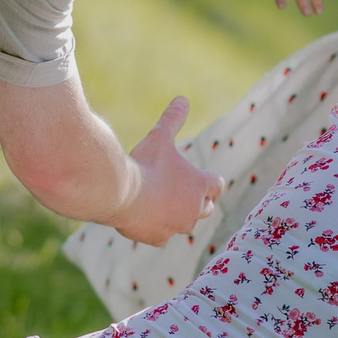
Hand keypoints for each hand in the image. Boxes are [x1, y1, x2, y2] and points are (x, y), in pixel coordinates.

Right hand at [112, 96, 226, 245]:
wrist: (121, 193)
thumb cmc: (145, 164)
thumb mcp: (160, 137)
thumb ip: (173, 119)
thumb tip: (182, 99)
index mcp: (199, 186)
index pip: (216, 185)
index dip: (210, 181)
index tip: (203, 178)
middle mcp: (193, 210)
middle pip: (207, 208)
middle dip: (199, 201)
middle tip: (186, 193)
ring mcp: (176, 227)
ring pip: (186, 225)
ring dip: (179, 216)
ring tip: (165, 206)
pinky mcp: (157, 238)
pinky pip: (163, 237)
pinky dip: (157, 229)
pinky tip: (147, 219)